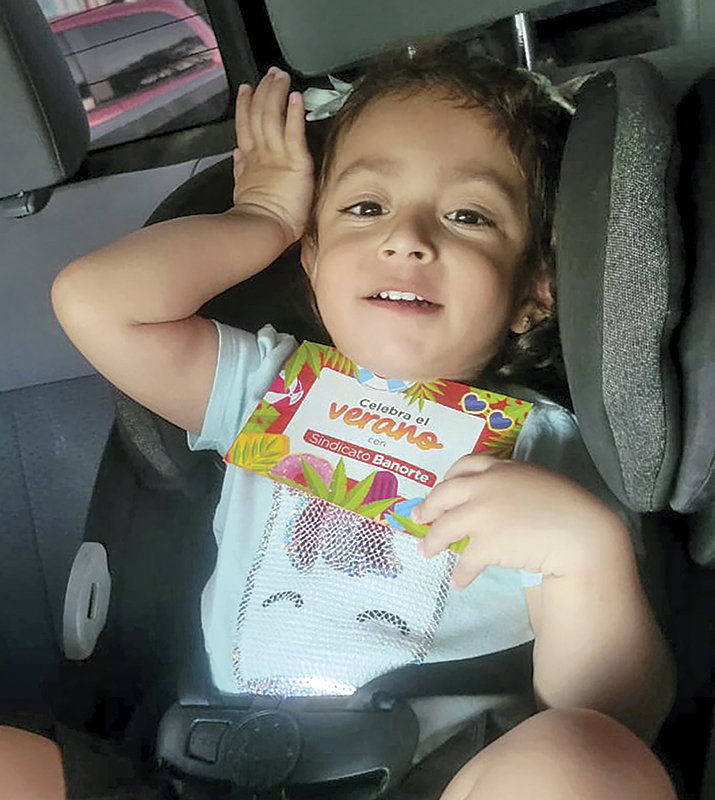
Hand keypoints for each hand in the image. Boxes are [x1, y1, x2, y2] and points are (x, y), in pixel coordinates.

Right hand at [232, 67, 313, 243]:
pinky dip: (294, 113)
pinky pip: (294, 132)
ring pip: (273, 116)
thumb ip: (240, 169)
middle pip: (259, 114)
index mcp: (250, 160)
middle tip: (269, 73)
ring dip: (276, 93)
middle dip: (264, 91)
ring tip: (281, 76)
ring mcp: (277, 155)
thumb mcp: (244, 189)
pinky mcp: (296, 161)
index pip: (246, 125)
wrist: (263, 230)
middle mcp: (262, 153)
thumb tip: (237, 153)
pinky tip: (295, 96)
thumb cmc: (258, 219)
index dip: (246, 105)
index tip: (247, 88)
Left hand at [413, 455, 629, 588]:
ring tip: (426, 552)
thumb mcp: (537, 482)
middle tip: (419, 518)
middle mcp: (485, 486)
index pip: (464, 465)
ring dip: (433, 542)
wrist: (581, 533)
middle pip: (444, 494)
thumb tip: (495, 499)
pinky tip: (458, 582)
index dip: (448, 479)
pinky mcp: (486, 543)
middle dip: (429, 507)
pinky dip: (460, 573)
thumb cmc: (568, 509)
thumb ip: (512, 483)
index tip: (440, 490)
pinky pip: (466, 561)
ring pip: (446, 528)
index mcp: (501, 468)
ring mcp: (483, 513)